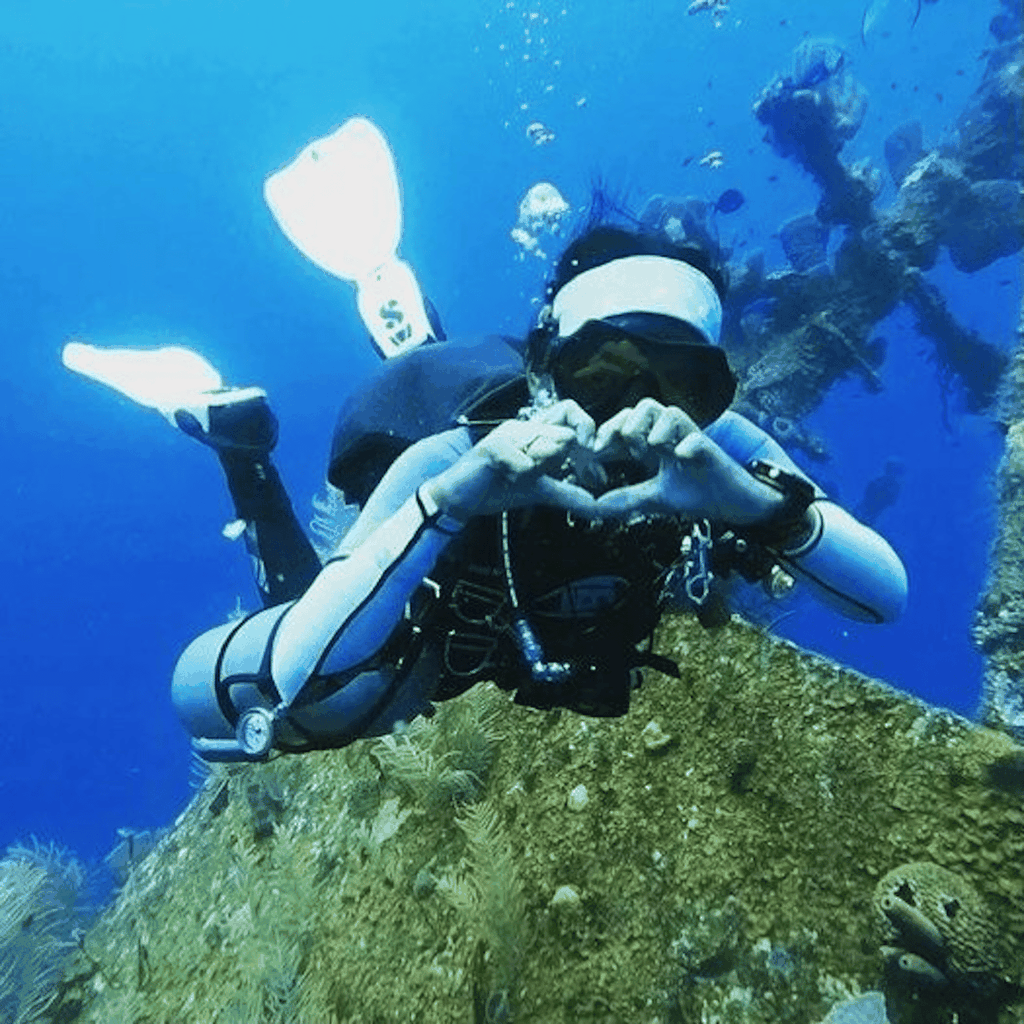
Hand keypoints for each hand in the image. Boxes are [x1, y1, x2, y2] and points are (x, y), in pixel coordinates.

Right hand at [423, 399, 599, 520]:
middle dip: (563, 464)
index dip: (585, 430)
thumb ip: (567, 494)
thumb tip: (597, 505)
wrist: (460, 500)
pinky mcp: (494, 446)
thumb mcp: (540, 491)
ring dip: (537, 470)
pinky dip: (520, 477)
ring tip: (515, 476)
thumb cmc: (496, 489)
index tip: (586, 463)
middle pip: (565, 434)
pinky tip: (504, 478)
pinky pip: (525, 463)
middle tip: (544, 477)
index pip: (571, 411)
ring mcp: (508, 433)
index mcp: (536, 432)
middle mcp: (524, 427)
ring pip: (548, 448)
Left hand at [593, 398, 782, 524]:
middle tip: (618, 451)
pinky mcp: (711, 451)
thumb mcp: (654, 499)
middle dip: (624, 426)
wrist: (735, 504)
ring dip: (652, 430)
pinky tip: (679, 460)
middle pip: (643, 407)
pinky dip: (683, 447)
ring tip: (651, 453)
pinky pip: (694, 439)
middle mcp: (672, 435)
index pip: (627, 424)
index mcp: (656, 442)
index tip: (593, 453)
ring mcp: (692, 439)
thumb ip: (625, 499)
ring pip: (667, 411)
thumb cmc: (697, 494)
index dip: (607, 432)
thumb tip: (593, 506)